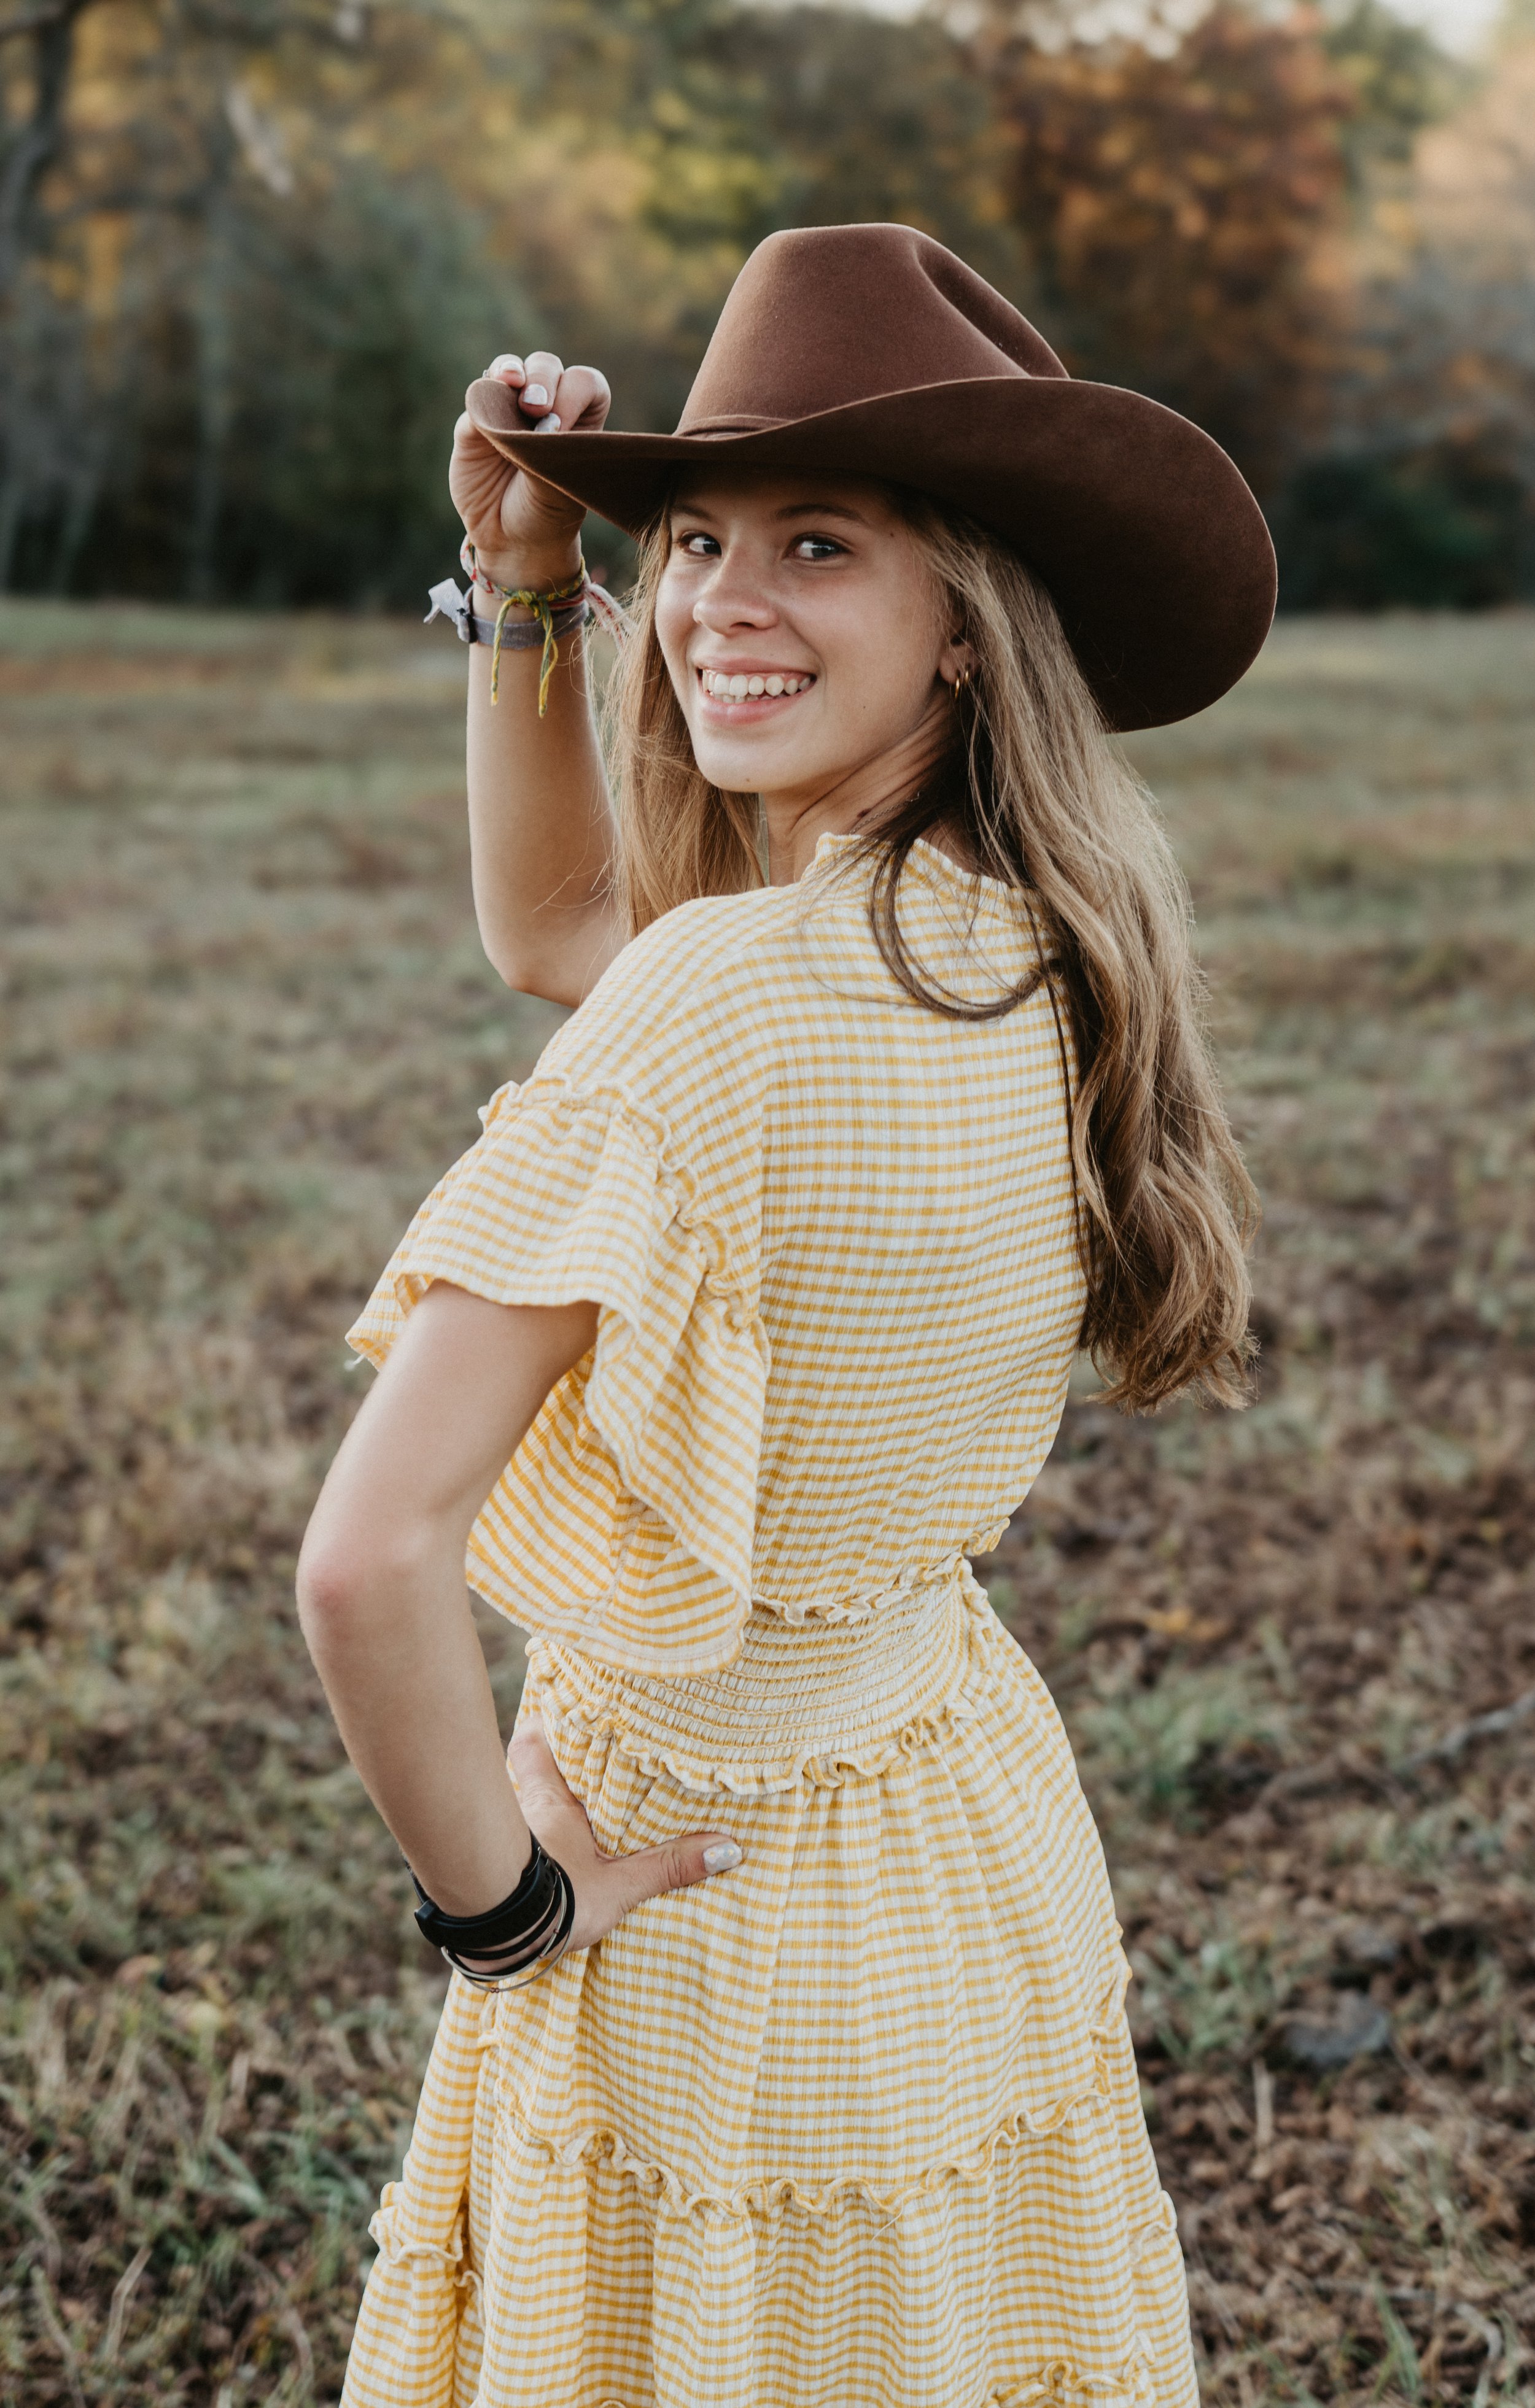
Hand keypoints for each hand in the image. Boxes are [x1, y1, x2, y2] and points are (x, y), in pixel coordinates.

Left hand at [448, 1715, 742, 1973]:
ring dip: (538, 1806)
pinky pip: (510, 1838)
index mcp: (549, 1799)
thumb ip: (667, 1867)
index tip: (560, 1710)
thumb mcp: (617, 1887)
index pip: (532, 1741)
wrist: (497, 1942)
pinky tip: (543, 1858)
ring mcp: (505, 1838)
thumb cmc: (554, 1903)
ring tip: (569, 1814)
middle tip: (579, 1759)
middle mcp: (522, 1808)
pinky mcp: (491, 1870)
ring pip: (518, 1804)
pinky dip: (525, 1840)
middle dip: (548, 1763)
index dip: (543, 1723)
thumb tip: (726, 1848)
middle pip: (526, 1768)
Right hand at [450, 349, 610, 591]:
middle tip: (538, 410)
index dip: (575, 393)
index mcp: (579, 419)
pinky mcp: (476, 421)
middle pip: (548, 368)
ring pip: (512, 369)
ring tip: (513, 385)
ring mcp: (508, 409)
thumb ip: (546, 447)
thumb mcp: (560, 485)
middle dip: (544, 381)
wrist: (510, 539)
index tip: (561, 427)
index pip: (586, 383)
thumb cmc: (547, 513)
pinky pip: (480, 392)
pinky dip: (485, 388)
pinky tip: (489, 396)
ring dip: (513, 370)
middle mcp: (545, 407)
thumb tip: (517, 406)